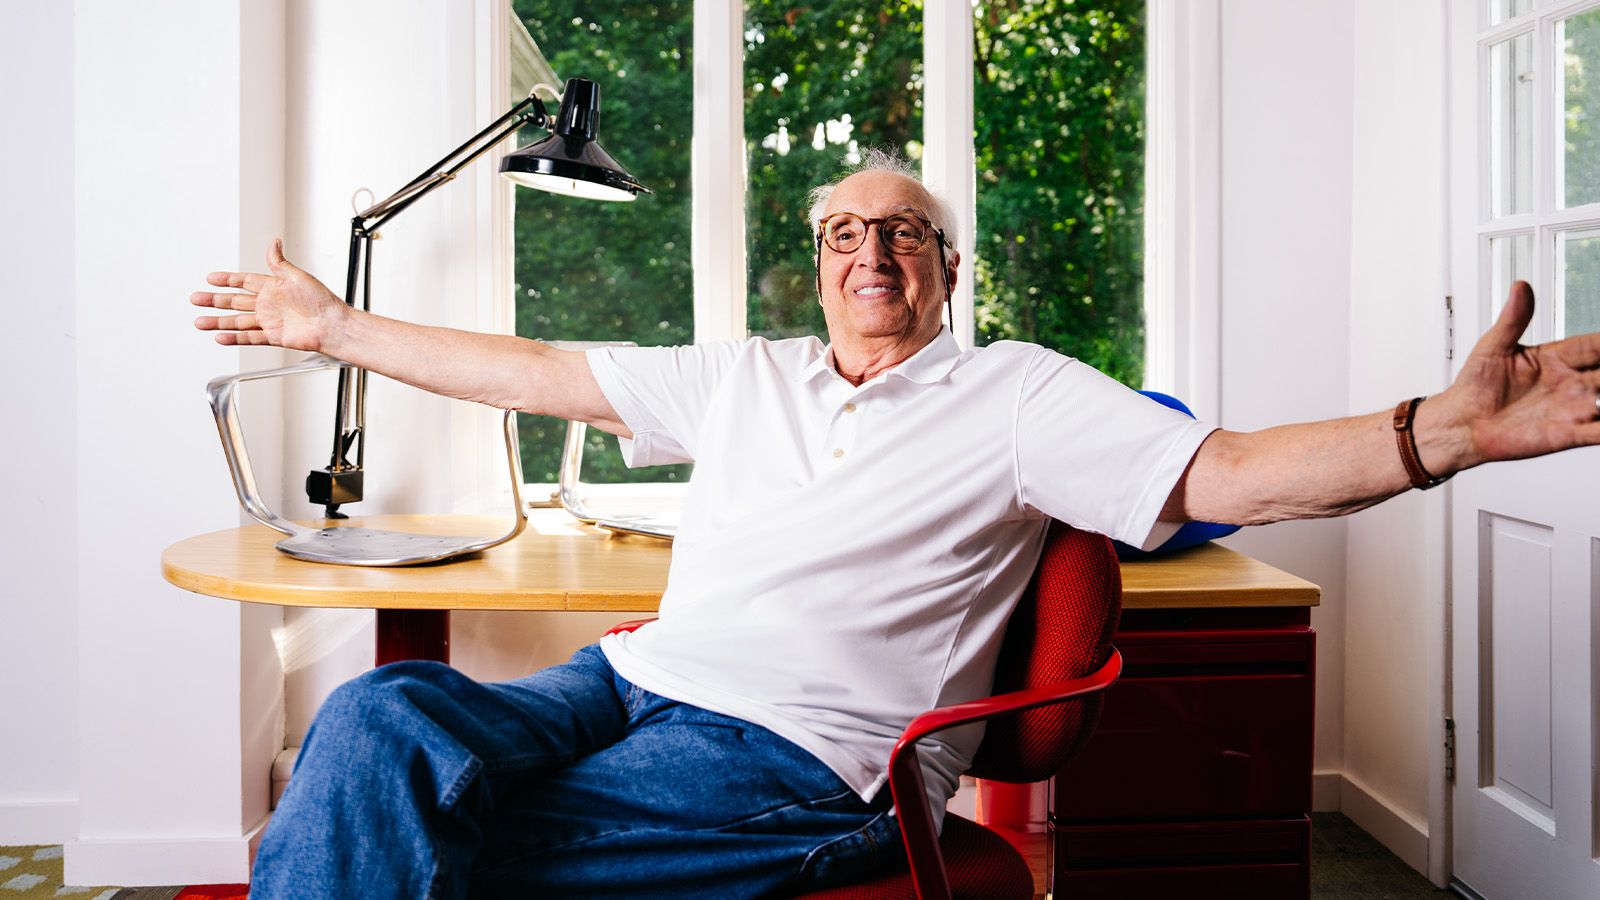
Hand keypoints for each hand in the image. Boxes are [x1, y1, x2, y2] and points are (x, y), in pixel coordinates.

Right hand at [192, 239, 347, 352]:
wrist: (332, 325)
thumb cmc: (322, 301)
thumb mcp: (298, 276)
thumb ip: (279, 263)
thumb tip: (274, 242)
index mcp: (274, 287)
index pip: (244, 281)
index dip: (227, 280)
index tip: (210, 278)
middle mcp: (269, 304)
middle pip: (235, 301)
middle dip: (214, 300)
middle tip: (196, 298)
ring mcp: (270, 321)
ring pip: (238, 321)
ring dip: (218, 321)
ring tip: (199, 322)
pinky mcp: (274, 337)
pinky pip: (250, 337)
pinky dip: (235, 338)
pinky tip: (220, 337)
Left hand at [1429, 280, 1599, 469]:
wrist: (1462, 424)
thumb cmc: (1474, 386)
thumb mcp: (1492, 347)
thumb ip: (1513, 319)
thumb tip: (1520, 287)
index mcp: (1556, 359)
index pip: (1595, 346)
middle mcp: (1569, 383)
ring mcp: (1571, 409)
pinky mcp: (1566, 434)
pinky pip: (1598, 434)